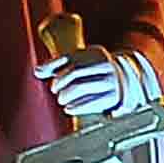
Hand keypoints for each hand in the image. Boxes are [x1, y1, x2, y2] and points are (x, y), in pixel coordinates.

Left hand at [35, 47, 159, 125]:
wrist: (126, 84)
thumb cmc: (93, 74)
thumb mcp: (79, 64)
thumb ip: (57, 66)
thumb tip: (37, 71)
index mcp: (96, 53)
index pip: (70, 57)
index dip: (53, 65)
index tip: (42, 74)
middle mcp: (105, 65)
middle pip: (76, 71)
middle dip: (60, 81)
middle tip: (54, 90)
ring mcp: (111, 81)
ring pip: (82, 87)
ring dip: (67, 94)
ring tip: (61, 99)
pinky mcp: (113, 97)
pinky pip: (92, 103)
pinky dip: (77, 107)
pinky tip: (69, 109)